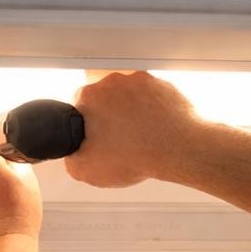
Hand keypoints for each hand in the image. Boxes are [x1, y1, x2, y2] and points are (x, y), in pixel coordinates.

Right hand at [66, 71, 207, 186]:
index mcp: (89, 97)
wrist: (179, 150)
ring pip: (127, 96)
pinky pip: (150, 96)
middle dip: (109, 115)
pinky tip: (155, 128)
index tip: (96, 136)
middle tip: (118, 138)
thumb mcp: (86, 170)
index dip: (86, 124)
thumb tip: (73, 155)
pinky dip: (152, 109)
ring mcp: (139, 81)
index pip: (79, 106)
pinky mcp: (162, 85)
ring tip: (139, 135)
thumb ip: (71, 159)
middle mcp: (112, 82)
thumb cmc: (136, 156)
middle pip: (103, 98)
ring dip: (131, 111)